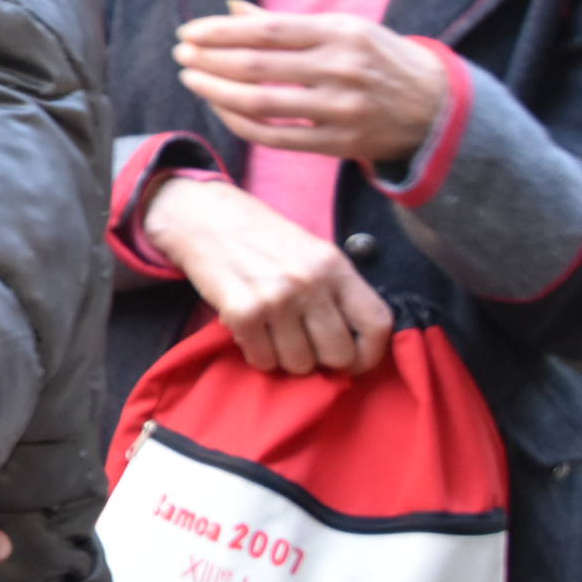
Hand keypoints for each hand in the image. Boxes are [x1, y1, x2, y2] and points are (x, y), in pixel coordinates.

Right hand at [141, 174, 392, 374]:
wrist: (204, 218)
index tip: (354, 362)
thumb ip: (337, 291)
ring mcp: (276, 298)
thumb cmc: (262, 239)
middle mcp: (310, 282)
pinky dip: (258, 355)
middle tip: (305, 346)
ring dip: (286, 358)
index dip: (370, 354)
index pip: (377, 324)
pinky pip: (263, 360)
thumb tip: (354, 345)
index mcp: (335, 265)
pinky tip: (252, 333)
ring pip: (300, 364)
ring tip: (273, 334)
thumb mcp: (312, 252)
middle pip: (338, 354)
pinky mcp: (243, 312)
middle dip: (322, 360)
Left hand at [173, 3, 447, 163]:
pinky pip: (276, 137)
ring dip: (216, 91)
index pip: (266, 30)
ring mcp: (339, 110)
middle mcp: (340, 69)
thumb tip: (230, 9)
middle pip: (257, 66)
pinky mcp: (338, 144)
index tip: (189, 32)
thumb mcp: (344, 28)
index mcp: (340, 33)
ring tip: (192, 79)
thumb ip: (286, 23)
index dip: (220, 32)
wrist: (435, 108)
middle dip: (210, 60)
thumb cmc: (379, 59)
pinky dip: (241, 123)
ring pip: (261, 103)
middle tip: (181, 55)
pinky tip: (220, 109)